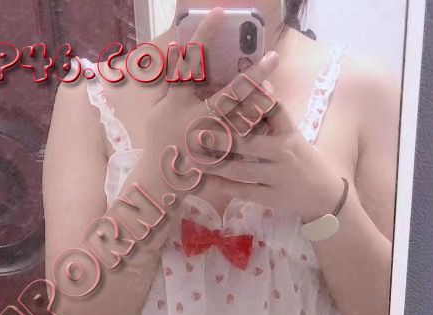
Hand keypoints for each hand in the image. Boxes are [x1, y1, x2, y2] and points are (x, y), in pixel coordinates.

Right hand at [142, 10, 279, 177]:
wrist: (160, 180)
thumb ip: (171, 85)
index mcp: (178, 101)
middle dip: (253, 75)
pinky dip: (255, 127)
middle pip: (230, 93)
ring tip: (274, 88)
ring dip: (260, 102)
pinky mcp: (219, 157)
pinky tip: (267, 116)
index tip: (220, 13)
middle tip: (273, 57)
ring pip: (243, 119)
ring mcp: (211, 140)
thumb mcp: (158, 110)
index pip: (191, 62)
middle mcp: (197, 118)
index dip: (206, 35)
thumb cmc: (159, 140)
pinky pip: (241, 140)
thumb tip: (180, 54)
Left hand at [200, 84, 350, 221]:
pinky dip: (227, 187)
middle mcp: (284, 153)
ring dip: (218, 165)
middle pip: (249, 144)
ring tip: (196, 159)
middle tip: (196, 134)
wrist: (324, 194)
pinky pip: (246, 192)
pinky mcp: (273, 198)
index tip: (223, 97)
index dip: (247, 104)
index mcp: (288, 133)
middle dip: (222, 140)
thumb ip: (275, 113)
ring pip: (243, 171)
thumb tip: (263, 84)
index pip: (270, 111)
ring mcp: (278, 177)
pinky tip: (210, 181)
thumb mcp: (292, 134)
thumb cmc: (302, 159)